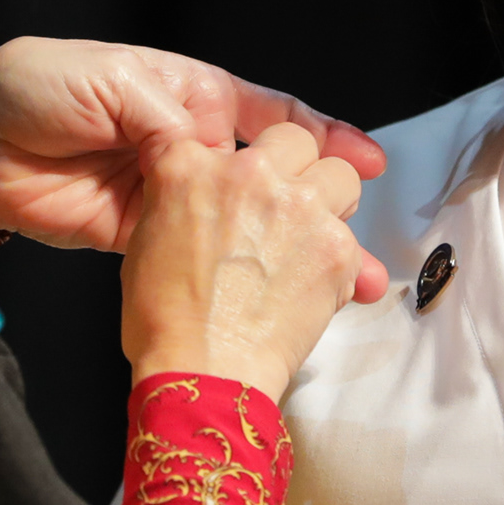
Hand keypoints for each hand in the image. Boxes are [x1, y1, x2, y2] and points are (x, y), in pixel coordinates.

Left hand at [0, 37, 390, 287]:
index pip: (270, 114)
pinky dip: (235, 272)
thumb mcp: (108, 82)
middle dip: (319, 200)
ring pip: (242, 222)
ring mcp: (168, 195)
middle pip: (268, 174)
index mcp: (188, 94)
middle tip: (358, 231)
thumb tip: (212, 151)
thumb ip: (166, 117)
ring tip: (340, 276)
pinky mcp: (142, 236)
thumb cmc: (35, 89)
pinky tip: (271, 291)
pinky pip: (198, 253)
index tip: (366, 162)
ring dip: (289, 247)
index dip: (323, 135)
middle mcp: (187, 144)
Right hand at [119, 124, 372, 402]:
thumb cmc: (167, 318)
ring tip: (312, 241)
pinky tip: (317, 287)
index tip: (256, 184)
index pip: (236, 135)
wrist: (204, 369)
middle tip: (290, 206)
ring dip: (332, 202)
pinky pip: (355, 238)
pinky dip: (343, 261)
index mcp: (192, 165)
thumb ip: (184, 197)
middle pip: (297, 141)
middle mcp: (249, 173)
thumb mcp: (148, 237)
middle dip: (299, 167)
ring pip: (342, 175)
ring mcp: (298, 206)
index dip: (252, 162)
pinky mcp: (337, 245)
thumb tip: (213, 198)